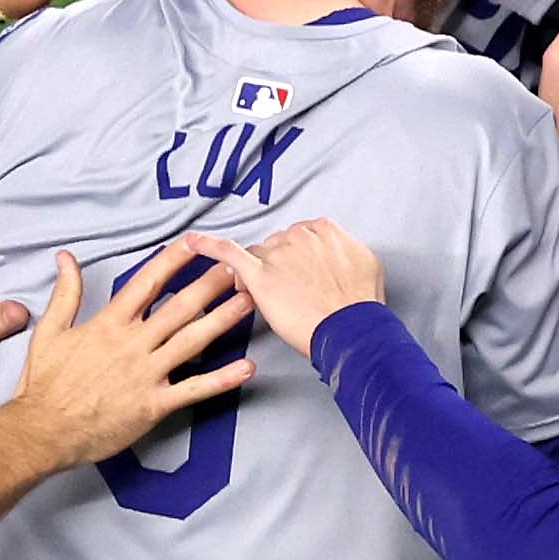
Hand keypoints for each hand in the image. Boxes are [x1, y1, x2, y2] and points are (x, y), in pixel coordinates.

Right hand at [0, 239, 255, 467]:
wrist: (43, 430)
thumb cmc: (45, 382)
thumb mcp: (49, 331)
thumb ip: (65, 293)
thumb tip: (66, 258)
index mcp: (109, 324)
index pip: (147, 283)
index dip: (173, 261)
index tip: (196, 244)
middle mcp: (133, 344)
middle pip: (179, 307)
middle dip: (210, 285)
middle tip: (238, 267)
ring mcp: (146, 374)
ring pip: (192, 341)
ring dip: (223, 320)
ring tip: (250, 301)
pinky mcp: (154, 404)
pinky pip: (194, 389)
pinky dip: (223, 379)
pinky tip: (247, 367)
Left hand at [202, 218, 390, 356]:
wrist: (352, 329)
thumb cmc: (360, 304)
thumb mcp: (366, 264)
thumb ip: (344, 251)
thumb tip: (336, 253)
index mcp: (325, 230)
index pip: (300, 235)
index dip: (295, 256)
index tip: (298, 271)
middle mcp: (300, 235)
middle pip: (276, 244)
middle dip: (277, 264)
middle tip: (288, 290)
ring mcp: (278, 254)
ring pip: (257, 253)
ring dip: (258, 271)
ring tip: (270, 295)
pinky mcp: (260, 275)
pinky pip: (228, 252)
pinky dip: (207, 245)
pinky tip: (192, 242)